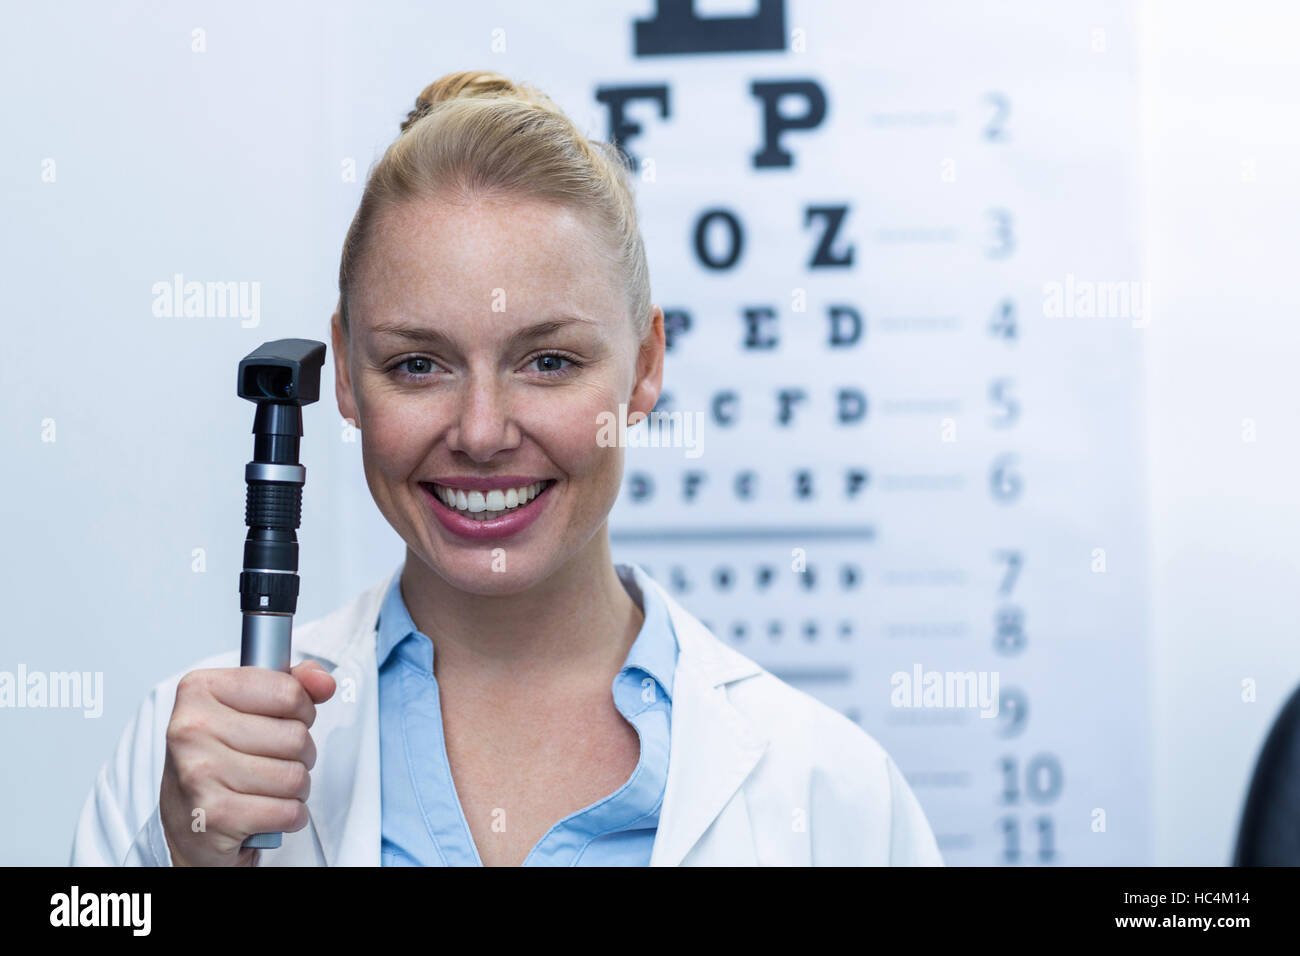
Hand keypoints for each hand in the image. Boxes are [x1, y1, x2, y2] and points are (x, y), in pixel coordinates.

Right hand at [159, 661, 335, 865]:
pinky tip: (269, 810)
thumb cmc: (216, 759)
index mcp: (200, 690)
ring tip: (270, 787)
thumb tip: (323, 682)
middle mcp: (194, 729)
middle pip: (296, 736)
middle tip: (276, 760)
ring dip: (296, 787)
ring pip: (295, 776)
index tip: (287, 719)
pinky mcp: (215, 815)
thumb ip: (292, 684)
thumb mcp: (246, 707)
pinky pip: (288, 811)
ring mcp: (201, 773)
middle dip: (301, 753)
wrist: (182, 823)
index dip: (302, 709)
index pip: (288, 691)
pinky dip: (291, 815)